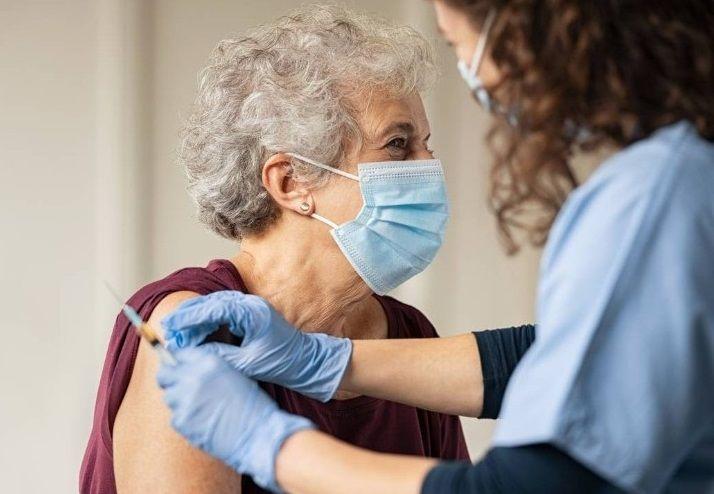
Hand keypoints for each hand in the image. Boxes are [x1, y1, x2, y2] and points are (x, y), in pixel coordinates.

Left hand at [157, 347, 313, 492]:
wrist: (258, 433)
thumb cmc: (252, 406)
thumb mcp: (233, 375)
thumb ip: (209, 370)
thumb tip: (188, 370)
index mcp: (209, 362)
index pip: (180, 354)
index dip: (179, 363)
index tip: (179, 370)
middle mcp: (193, 377)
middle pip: (164, 375)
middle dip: (170, 380)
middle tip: (181, 389)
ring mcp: (184, 399)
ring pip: (169, 397)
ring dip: (179, 402)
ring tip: (200, 409)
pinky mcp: (181, 421)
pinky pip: (175, 417)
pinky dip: (186, 420)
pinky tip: (203, 422)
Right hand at [161, 291, 351, 401]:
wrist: (308, 362)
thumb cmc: (283, 363)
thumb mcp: (248, 364)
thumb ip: (221, 356)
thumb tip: (193, 354)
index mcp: (252, 313)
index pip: (213, 309)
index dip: (189, 318)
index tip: (171, 328)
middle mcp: (251, 305)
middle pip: (211, 303)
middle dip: (188, 317)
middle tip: (168, 331)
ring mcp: (252, 308)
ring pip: (216, 306)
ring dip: (196, 318)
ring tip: (177, 333)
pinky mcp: (251, 315)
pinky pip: (223, 312)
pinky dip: (207, 321)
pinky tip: (196, 333)